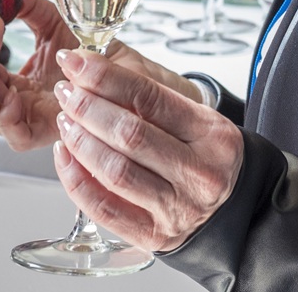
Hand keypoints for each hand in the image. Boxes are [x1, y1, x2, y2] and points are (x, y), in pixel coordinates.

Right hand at [0, 0, 201, 152]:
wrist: (147, 80)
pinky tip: (12, 94)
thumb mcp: (63, 25)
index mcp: (21, 79)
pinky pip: (18, 137)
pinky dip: (7, 117)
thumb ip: (32, 8)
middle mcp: (23, 102)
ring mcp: (35, 119)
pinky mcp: (54, 135)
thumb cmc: (108, 58)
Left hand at [51, 47, 244, 252]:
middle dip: (88, 107)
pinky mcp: (152, 236)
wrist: (232, 209)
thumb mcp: (198, 121)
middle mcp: (197, 173)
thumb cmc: (206, 158)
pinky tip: (65, 156)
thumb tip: (95, 77)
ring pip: (114, 171)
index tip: (78, 62)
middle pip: (130, 134)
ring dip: (80, 141)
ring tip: (65, 120)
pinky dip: (76, 180)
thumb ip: (153, 103)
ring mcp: (176, 209)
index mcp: (211, 135)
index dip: (106, 77)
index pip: (151, 98)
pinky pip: (104, 209)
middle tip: (66, 91)